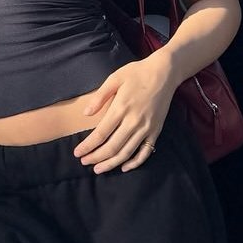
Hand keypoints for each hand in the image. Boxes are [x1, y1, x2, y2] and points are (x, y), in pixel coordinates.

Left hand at [73, 54, 176, 173]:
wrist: (164, 72)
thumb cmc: (137, 73)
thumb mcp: (114, 78)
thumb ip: (99, 97)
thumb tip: (85, 114)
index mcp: (121, 108)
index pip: (100, 134)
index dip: (88, 146)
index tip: (77, 153)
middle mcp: (134, 121)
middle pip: (112, 147)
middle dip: (96, 157)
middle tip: (84, 162)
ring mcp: (146, 128)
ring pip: (127, 152)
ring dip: (111, 163)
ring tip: (99, 169)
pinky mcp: (156, 131)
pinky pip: (145, 151)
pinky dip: (135, 162)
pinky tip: (124, 167)